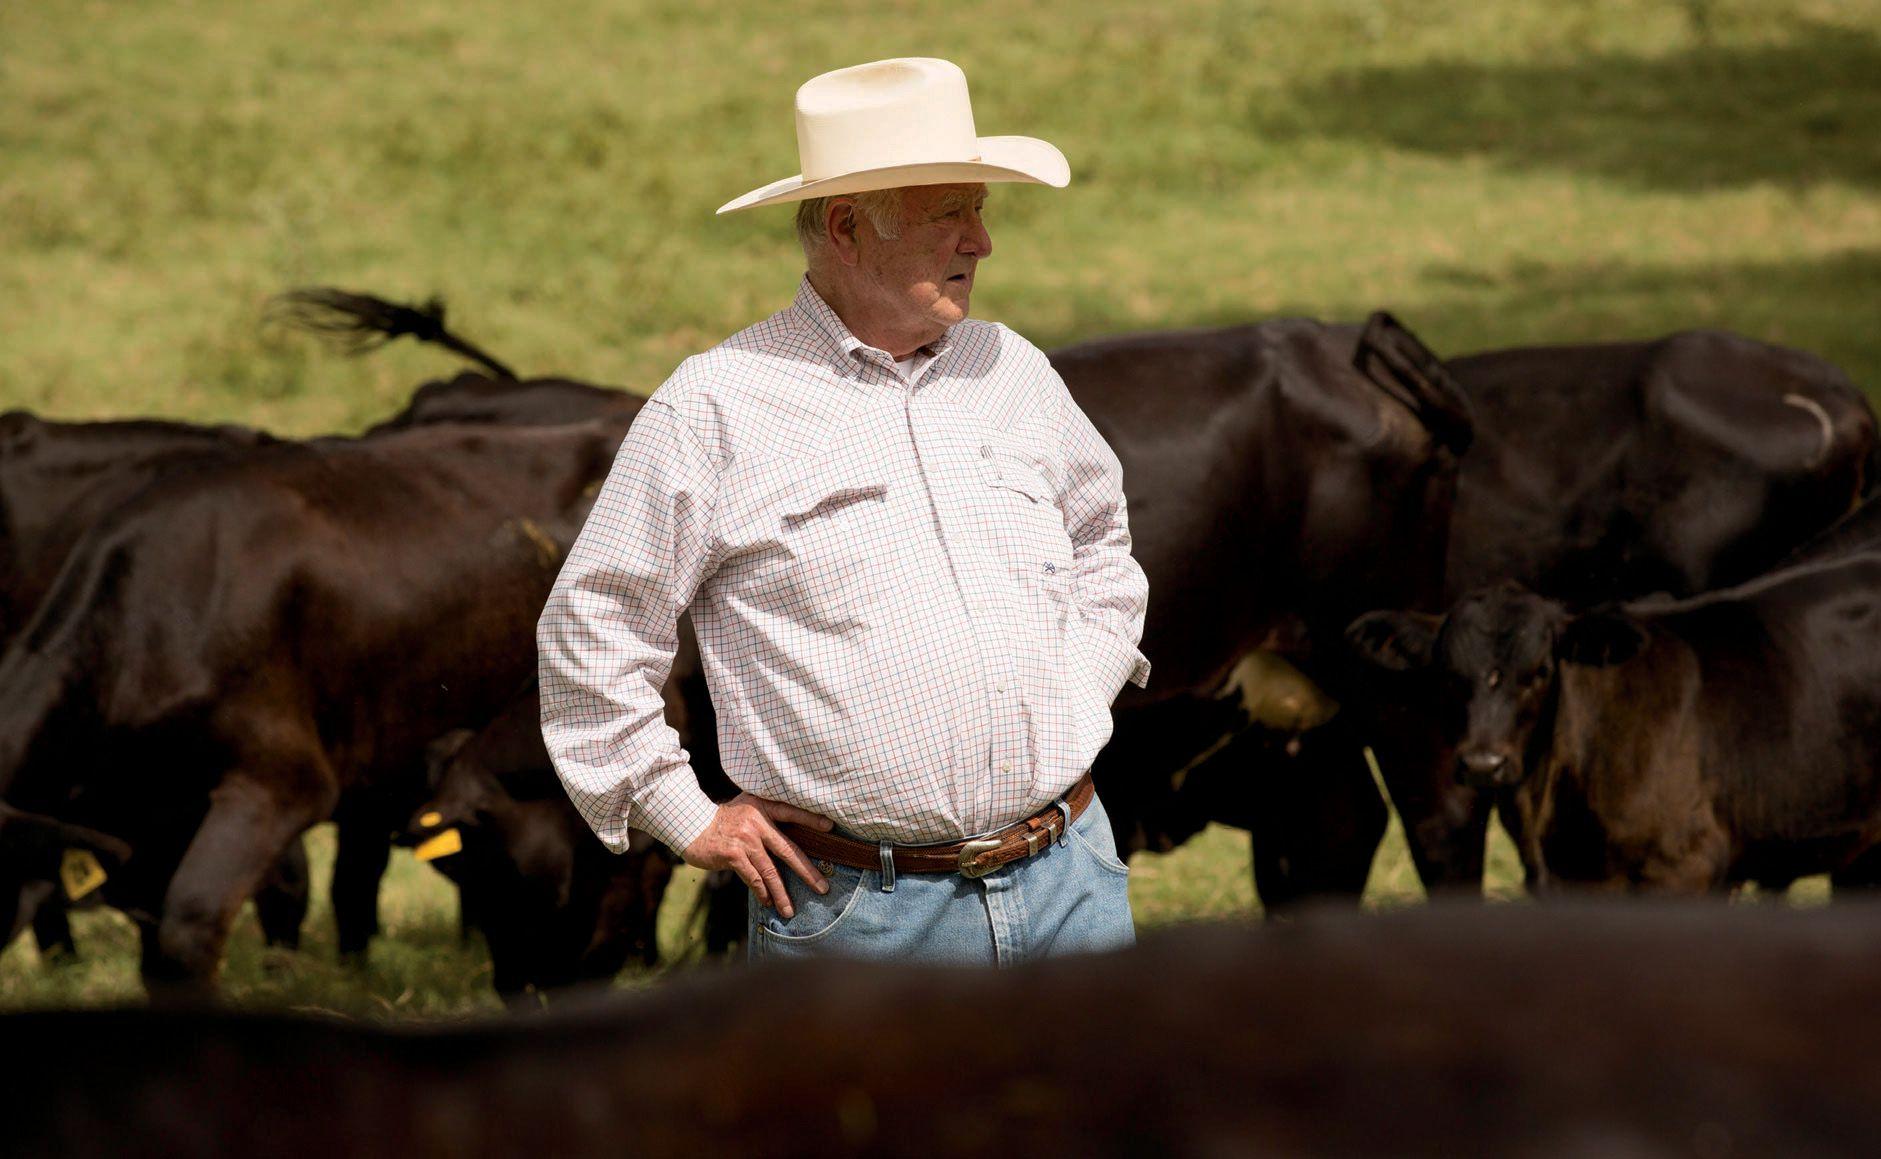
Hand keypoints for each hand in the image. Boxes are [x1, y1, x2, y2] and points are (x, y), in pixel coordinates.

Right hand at [682, 792, 832, 917]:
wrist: (690, 824)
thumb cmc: (722, 820)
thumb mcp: (745, 808)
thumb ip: (765, 817)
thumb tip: (789, 841)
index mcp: (762, 806)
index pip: (791, 812)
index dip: (811, 819)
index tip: (830, 827)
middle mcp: (756, 821)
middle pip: (788, 850)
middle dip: (807, 872)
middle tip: (823, 887)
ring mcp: (745, 839)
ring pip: (770, 871)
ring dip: (781, 893)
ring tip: (790, 910)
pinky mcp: (732, 855)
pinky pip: (752, 878)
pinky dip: (761, 892)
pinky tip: (768, 902)